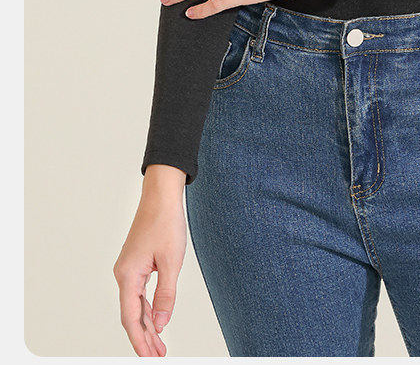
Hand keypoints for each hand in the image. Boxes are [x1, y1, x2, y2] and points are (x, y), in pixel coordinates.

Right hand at [113, 181, 186, 355]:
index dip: (140, 340)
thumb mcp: (171, 261)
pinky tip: (156, 321)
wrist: (161, 194)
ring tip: (159, 345)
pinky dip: (148, 309)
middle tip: (158, 356)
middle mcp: (123, 274)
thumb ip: (165, 295)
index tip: (148, 358)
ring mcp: (128, 269)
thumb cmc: (165, 221)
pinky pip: (139, 294)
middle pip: (132, 315)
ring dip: (147, 325)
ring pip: (136, 305)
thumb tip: (161, 322)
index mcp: (128, 275)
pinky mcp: (136, 264)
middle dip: (144, 338)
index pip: (131, 317)